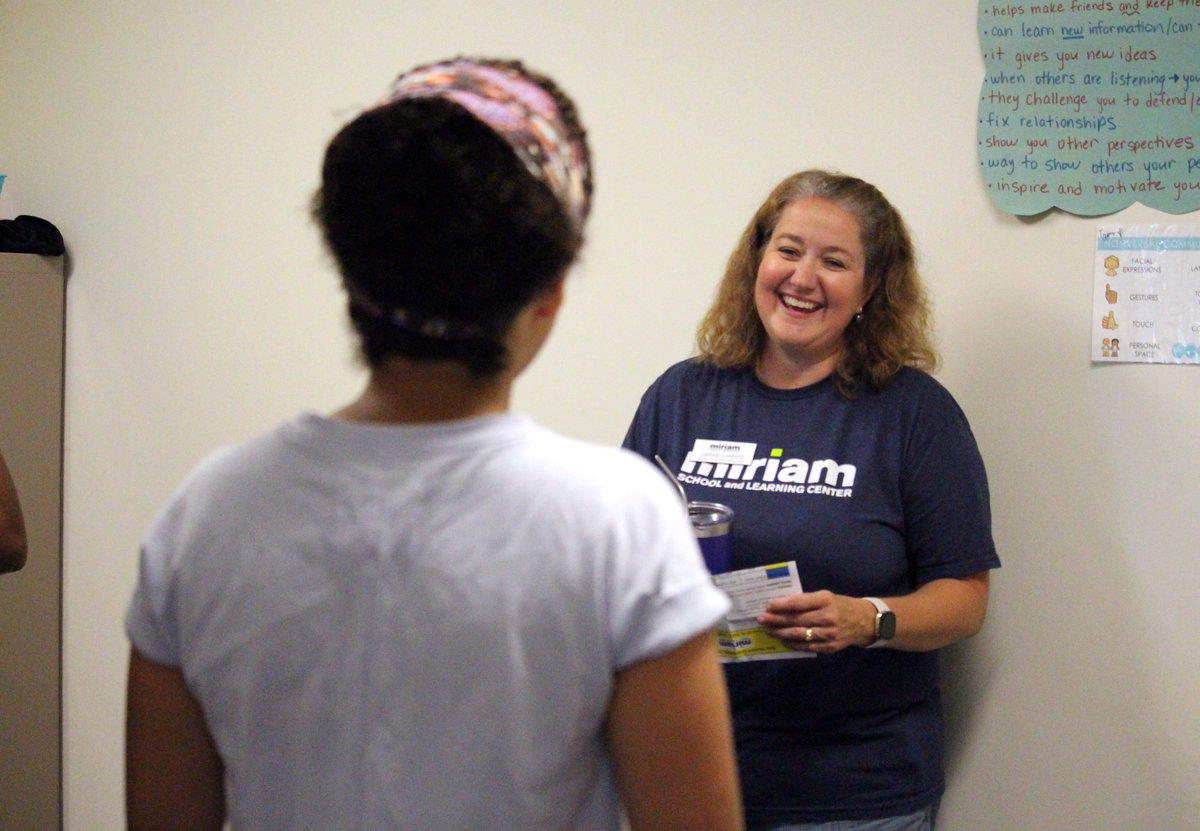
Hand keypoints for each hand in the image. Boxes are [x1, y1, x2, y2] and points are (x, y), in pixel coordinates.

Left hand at [757, 591, 875, 652]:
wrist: (864, 622)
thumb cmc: (840, 605)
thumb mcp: (826, 596)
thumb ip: (807, 600)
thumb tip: (781, 604)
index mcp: (825, 600)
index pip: (799, 603)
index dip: (782, 605)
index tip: (768, 605)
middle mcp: (827, 617)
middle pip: (797, 620)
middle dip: (776, 620)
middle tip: (761, 619)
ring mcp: (829, 634)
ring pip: (799, 635)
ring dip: (781, 633)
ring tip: (768, 631)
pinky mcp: (829, 647)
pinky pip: (807, 647)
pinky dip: (792, 644)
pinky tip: (782, 641)